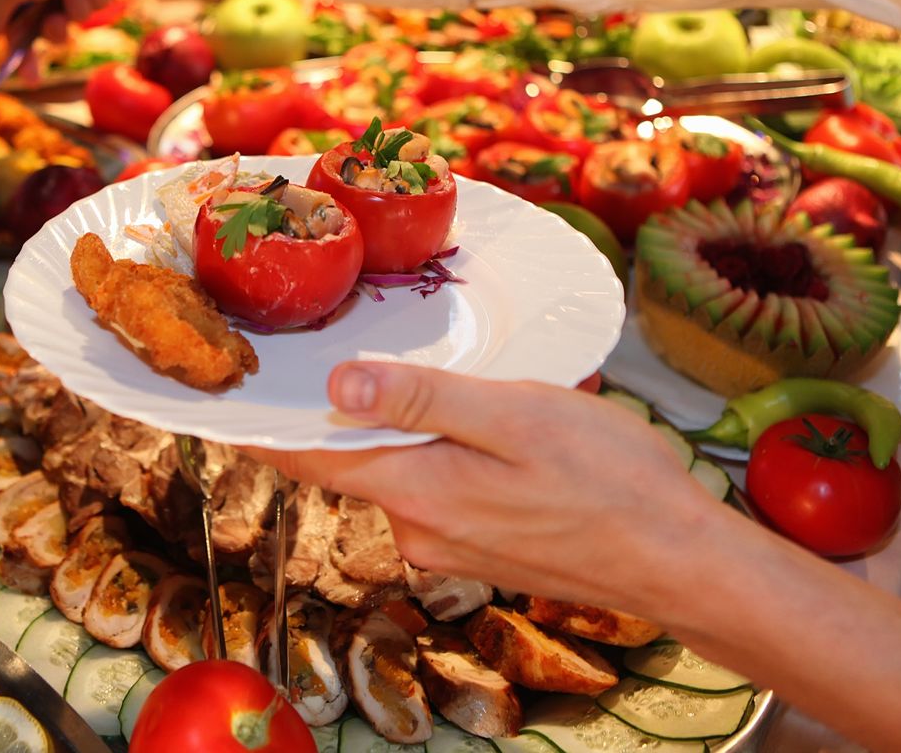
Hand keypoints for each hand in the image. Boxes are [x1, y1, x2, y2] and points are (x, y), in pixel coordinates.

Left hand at [245, 362, 722, 618]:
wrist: (678, 560)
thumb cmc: (610, 482)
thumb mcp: (515, 418)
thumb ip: (424, 402)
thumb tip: (336, 388)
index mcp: (415, 490)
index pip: (307, 456)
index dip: (260, 421)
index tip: (222, 389)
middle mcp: (417, 527)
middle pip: (349, 456)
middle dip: (344, 404)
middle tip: (336, 339)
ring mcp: (446, 543)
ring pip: (398, 465)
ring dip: (407, 421)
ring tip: (439, 371)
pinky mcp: (477, 544)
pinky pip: (436, 483)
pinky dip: (443, 446)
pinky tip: (488, 419)